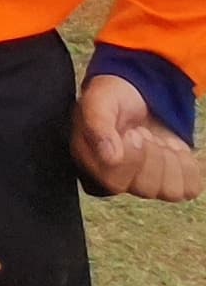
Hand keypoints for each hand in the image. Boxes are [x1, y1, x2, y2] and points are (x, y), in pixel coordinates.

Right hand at [75, 73, 202, 200]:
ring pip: (170, 192)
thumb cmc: (112, 100)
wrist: (138, 94)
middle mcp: (120, 182)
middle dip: (151, 155)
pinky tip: (171, 148)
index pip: (115, 183)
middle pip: (146, 189)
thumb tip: (110, 157)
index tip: (132, 132)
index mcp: (94, 167)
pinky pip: (190, 188)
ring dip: (169, 160)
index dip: (130, 158)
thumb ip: (97, 124)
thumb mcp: (98, 101)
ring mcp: (149, 184)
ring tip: (156, 140)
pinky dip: (186, 165)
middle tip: (142, 132)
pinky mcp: (173, 182)